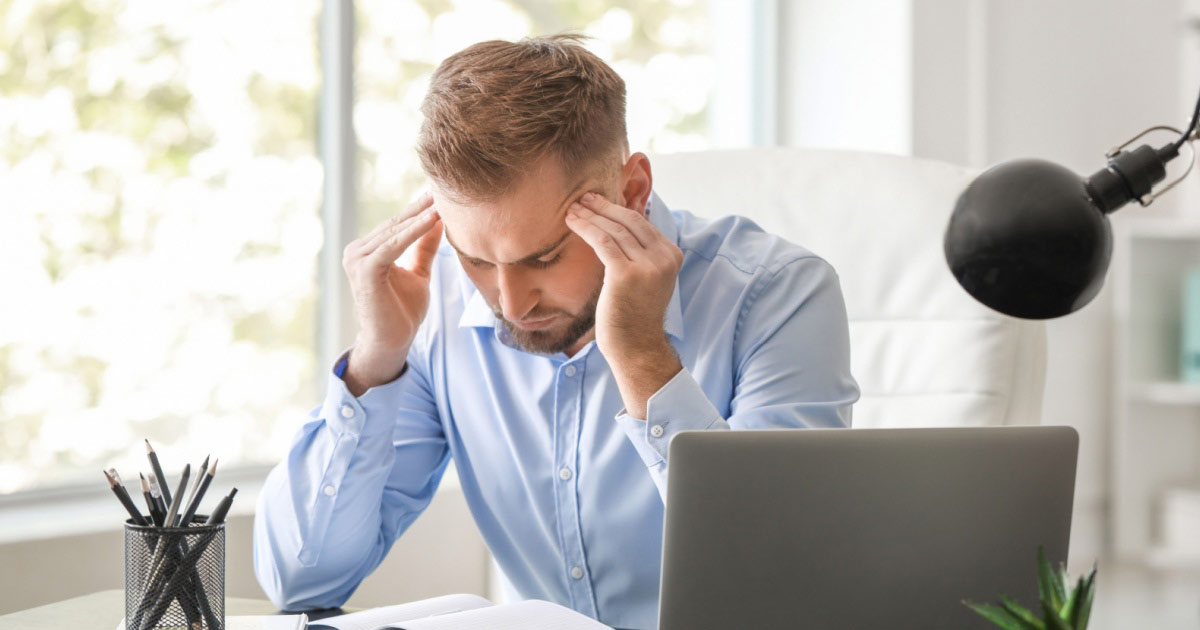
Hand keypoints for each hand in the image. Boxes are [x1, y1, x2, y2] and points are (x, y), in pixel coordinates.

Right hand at [341, 192, 442, 393]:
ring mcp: (357, 258)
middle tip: (444, 187)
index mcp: (369, 250)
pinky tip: (433, 218)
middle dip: (421, 206)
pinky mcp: (364, 269)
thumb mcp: (418, 273)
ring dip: (421, 215)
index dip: (419, 209)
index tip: (441, 192)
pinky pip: (394, 244)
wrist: (392, 341)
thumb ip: (424, 248)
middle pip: (396, 223)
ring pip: (395, 231)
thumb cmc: (402, 311)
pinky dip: (414, 231)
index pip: (397, 224)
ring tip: (443, 200)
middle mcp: (357, 250)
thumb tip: (438, 220)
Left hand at [566, 192, 683, 417]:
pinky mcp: (626, 274)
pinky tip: (572, 222)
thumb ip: (641, 254)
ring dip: (590, 216)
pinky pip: (603, 242)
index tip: (597, 202)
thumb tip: (618, 227)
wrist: (636, 346)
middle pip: (629, 221)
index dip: (617, 209)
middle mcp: (664, 258)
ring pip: (614, 229)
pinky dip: (586, 228)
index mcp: (671, 255)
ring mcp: (647, 266)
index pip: (642, 223)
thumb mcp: (647, 278)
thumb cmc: (634, 315)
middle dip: (603, 207)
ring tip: (572, 209)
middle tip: (582, 198)